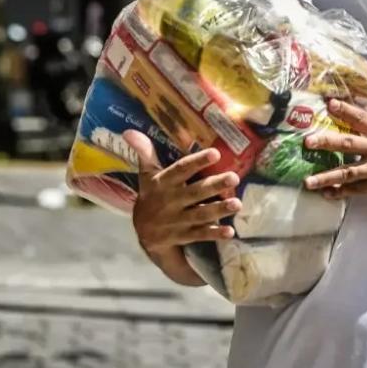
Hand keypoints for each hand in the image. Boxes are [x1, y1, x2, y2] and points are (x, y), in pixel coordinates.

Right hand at [123, 130, 240, 254]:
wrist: (143, 233)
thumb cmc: (151, 195)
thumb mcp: (145, 175)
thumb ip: (144, 152)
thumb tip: (128, 131)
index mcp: (163, 183)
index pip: (180, 170)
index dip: (197, 162)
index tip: (215, 154)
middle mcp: (171, 201)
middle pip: (194, 192)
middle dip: (214, 186)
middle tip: (234, 177)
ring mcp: (178, 220)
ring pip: (200, 214)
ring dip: (219, 209)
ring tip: (237, 204)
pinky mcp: (184, 236)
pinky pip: (200, 235)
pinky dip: (214, 233)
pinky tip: (230, 231)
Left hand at [303, 99, 366, 205]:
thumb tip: (355, 127)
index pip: (362, 118)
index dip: (345, 110)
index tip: (329, 104)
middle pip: (348, 143)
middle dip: (326, 142)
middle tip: (308, 142)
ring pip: (347, 172)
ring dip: (326, 176)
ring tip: (308, 181)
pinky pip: (354, 190)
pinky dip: (339, 193)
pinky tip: (326, 194)